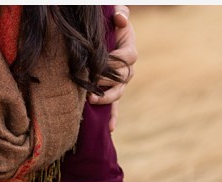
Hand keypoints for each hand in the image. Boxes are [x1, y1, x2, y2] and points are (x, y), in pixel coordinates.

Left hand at [89, 5, 137, 131]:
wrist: (102, 39)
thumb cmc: (107, 24)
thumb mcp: (114, 15)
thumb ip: (120, 13)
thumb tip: (119, 19)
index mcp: (128, 51)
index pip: (128, 57)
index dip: (117, 59)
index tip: (104, 59)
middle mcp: (127, 70)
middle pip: (123, 78)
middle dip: (107, 80)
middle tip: (92, 80)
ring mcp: (120, 83)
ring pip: (118, 93)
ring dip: (106, 98)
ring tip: (92, 99)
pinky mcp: (111, 92)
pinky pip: (114, 107)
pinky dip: (113, 117)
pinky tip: (110, 128)